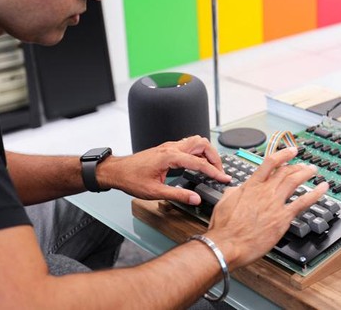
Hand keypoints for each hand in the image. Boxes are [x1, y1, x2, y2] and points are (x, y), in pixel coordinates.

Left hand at [97, 136, 229, 204]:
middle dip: (214, 156)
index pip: (199, 162)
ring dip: (207, 152)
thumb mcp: (155, 192)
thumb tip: (195, 199)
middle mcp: (171, 148)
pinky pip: (188, 145)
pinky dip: (198, 152)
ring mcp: (169, 146)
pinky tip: (198, 164)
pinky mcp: (167, 149)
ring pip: (196, 141)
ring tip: (212, 167)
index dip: (214, 171)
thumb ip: (177, 195)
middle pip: (202, 143)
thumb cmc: (131, 179)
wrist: (117, 171)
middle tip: (219, 171)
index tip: (224, 178)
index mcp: (170, 157)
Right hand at [203, 147, 328, 269]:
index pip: (270, 163)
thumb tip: (236, 188)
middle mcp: (265, 191)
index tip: (291, 151)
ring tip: (313, 170)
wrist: (228, 244)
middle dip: (296, 165)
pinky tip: (322, 189)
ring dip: (306, 173)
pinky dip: (315, 193)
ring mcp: (275, 203)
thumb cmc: (224, 227)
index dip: (283, 154)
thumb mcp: (224, 203)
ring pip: (295, 181)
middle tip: (304, 165)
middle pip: (285, 171)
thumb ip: (234, 192)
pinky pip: (303, 202)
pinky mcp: (283, 217)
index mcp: (250, 186)